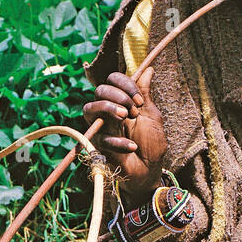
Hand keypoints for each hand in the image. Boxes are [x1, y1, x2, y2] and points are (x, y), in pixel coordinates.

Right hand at [83, 66, 167, 201]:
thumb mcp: (151, 115)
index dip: (125, 84)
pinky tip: (132, 147)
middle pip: (99, 91)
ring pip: (90, 109)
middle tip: (134, 111)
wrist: (150, 171)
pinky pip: (101, 138)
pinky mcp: (98, 147)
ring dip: (109, 109)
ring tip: (126, 117)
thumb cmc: (151, 145)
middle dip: (118, 96)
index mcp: (121, 103)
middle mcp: (108, 113)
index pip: (112, 80)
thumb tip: (148, 69)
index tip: (140, 100)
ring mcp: (101, 129)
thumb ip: (145, 94)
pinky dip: (119, 141)